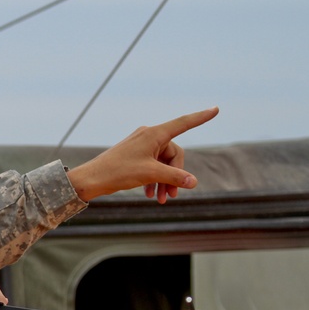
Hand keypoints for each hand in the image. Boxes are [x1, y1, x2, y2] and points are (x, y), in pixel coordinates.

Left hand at [66, 107, 217, 203]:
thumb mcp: (150, 174)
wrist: (92, 179)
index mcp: (154, 134)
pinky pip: (153, 166)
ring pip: (163, 163)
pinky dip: (154, 180)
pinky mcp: (135, 156)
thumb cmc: (118, 172)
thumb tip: (194, 182)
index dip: (200, 117)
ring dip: (164, 181)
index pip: (183, 123)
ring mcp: (141, 146)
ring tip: (160, 200)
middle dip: (175, 175)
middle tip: (170, 196)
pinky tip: (149, 195)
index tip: (216, 109)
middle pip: (174, 154)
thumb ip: (174, 176)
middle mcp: (149, 136)